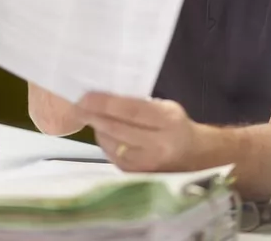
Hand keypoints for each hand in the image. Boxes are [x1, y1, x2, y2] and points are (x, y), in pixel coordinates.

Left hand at [76, 92, 197, 171]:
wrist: (192, 157)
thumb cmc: (175, 126)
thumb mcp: (165, 107)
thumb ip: (139, 103)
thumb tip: (105, 95)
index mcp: (167, 121)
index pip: (132, 111)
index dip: (106, 103)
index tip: (86, 96)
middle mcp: (157, 145)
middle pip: (117, 128)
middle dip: (93, 115)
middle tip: (77, 105)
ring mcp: (145, 164)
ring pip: (110, 143)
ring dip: (96, 128)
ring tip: (87, 115)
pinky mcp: (135, 174)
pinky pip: (111, 154)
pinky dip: (103, 141)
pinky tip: (102, 131)